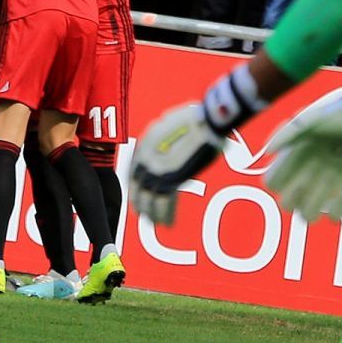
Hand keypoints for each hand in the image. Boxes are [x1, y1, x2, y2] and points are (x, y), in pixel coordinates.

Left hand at [130, 103, 223, 224]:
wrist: (207, 121)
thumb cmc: (195, 119)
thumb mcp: (170, 124)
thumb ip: (161, 140)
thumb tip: (164, 149)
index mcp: (145, 143)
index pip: (134, 172)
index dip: (136, 187)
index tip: (139, 196)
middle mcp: (146, 157)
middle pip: (139, 187)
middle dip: (141, 203)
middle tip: (144, 215)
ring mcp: (158, 169)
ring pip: (150, 198)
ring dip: (153, 214)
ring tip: (157, 223)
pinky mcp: (172, 178)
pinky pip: (165, 202)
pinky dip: (166, 215)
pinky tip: (168, 223)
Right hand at [265, 62, 341, 221]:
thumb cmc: (334, 114)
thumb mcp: (304, 120)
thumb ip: (284, 134)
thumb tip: (266, 153)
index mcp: (297, 155)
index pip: (274, 180)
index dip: (274, 183)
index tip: (281, 180)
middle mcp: (311, 170)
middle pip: (288, 202)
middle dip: (290, 202)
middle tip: (300, 192)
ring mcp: (331, 178)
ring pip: (310, 212)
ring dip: (310, 212)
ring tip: (316, 204)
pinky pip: (337, 212)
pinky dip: (335, 213)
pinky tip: (336, 204)